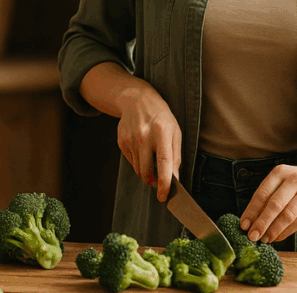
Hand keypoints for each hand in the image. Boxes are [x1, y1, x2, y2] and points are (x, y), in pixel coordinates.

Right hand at [115, 85, 181, 201]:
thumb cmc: (161, 118)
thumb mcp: (175, 132)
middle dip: (153, 182)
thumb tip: (174, 179)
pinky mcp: (121, 141)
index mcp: (162, 132)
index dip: (164, 182)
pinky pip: (131, 161)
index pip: (164, 163)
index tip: (163, 196)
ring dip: (146, 171)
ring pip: (138, 169)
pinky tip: (142, 149)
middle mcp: (144, 136)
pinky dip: (138, 162)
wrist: (138, 100)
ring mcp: (130, 139)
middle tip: (159, 183)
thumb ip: (175, 156)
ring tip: (152, 159)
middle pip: (146, 171)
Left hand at [239, 164, 296, 243]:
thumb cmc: (292, 183)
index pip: (262, 193)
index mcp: (280, 172)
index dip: (252, 211)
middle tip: (253, 236)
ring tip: (265, 239)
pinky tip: (277, 237)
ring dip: (274, 230)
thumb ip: (265, 197)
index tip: (244, 225)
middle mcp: (294, 180)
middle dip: (262, 223)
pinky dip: (286, 232)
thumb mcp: (278, 181)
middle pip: (275, 205)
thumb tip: (250, 221)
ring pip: (288, 215)